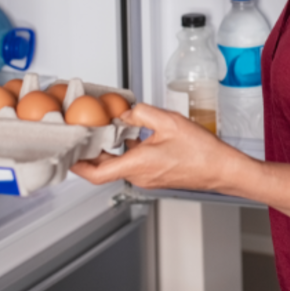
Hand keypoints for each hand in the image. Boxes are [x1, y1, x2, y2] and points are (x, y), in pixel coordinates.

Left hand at [70, 103, 244, 190]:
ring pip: (121, 164)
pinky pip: (134, 164)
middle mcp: (139, 175)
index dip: (77, 165)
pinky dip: (129, 151)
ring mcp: (148, 178)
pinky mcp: (156, 176)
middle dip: (93, 151)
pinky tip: (136, 136)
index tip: (68, 154)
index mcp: (138, 165)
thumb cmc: (201, 151)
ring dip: (113, 149)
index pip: (96, 173)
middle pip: (105, 167)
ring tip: (112, 130)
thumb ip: (141, 113)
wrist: (222, 169)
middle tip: (87, 134)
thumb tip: (125, 112)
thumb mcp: (169, 122)